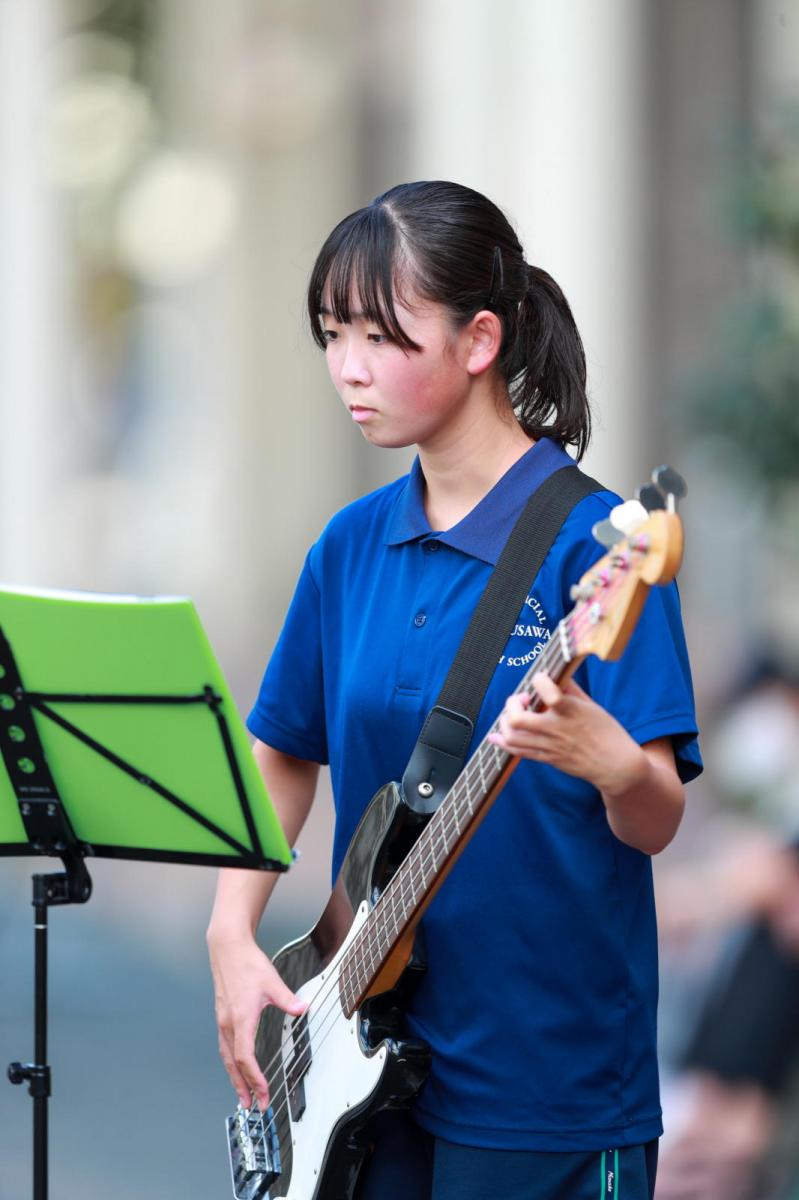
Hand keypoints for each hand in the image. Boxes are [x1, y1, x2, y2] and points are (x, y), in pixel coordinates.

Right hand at [209, 935, 306, 1109]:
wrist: (227, 948)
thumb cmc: (247, 964)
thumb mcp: (272, 982)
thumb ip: (288, 1000)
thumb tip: (304, 1009)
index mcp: (241, 1019)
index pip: (246, 1058)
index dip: (254, 1078)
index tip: (263, 1093)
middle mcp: (228, 1024)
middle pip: (234, 1065)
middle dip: (244, 1088)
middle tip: (253, 1106)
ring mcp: (223, 1021)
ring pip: (227, 1058)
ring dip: (235, 1079)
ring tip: (242, 1096)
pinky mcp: (222, 1017)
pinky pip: (225, 1047)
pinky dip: (231, 1063)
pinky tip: (236, 1067)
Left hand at [488, 671, 644, 795]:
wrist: (615, 765)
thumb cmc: (606, 732)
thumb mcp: (592, 706)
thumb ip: (571, 689)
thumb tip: (556, 673)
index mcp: (572, 712)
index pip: (550, 694)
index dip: (539, 680)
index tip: (540, 678)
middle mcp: (558, 729)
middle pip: (519, 719)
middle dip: (512, 705)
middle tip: (522, 700)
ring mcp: (551, 746)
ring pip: (513, 737)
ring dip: (505, 722)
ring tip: (514, 716)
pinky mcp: (548, 759)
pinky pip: (518, 752)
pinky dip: (502, 742)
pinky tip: (496, 735)